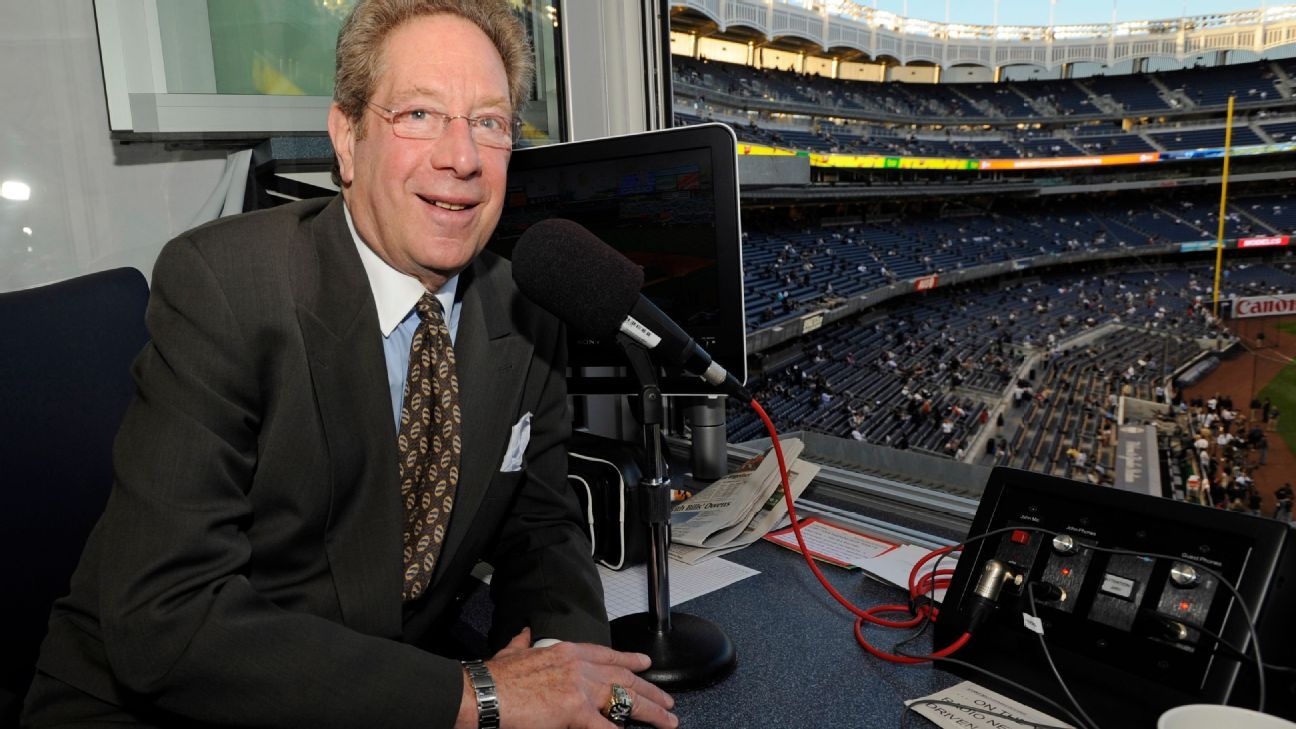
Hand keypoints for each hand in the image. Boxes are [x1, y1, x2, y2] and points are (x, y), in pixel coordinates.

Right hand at [487, 628, 677, 728]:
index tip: (645, 663)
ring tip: (667, 721)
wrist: (484, 693)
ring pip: (625, 700)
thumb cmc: (495, 676)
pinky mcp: (574, 711)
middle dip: (649, 690)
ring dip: (650, 712)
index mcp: (566, 652)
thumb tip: (525, 633)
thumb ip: (523, 642)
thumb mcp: (512, 651)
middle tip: (668, 700)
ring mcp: (579, 688)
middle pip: (624, 678)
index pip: (607, 654)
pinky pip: (606, 727)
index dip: (629, 659)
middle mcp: (578, 667)